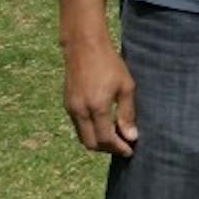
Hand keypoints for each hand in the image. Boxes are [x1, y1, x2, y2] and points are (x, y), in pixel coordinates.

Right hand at [63, 37, 137, 155]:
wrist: (84, 47)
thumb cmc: (110, 64)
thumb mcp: (126, 87)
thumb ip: (127, 113)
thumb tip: (131, 136)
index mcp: (96, 107)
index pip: (106, 139)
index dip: (118, 148)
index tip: (130, 151)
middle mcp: (80, 111)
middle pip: (91, 143)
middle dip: (108, 149)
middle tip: (123, 147)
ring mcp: (71, 108)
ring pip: (83, 136)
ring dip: (98, 142)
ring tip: (116, 138)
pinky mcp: (67, 104)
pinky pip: (78, 126)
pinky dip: (90, 132)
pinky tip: (103, 126)